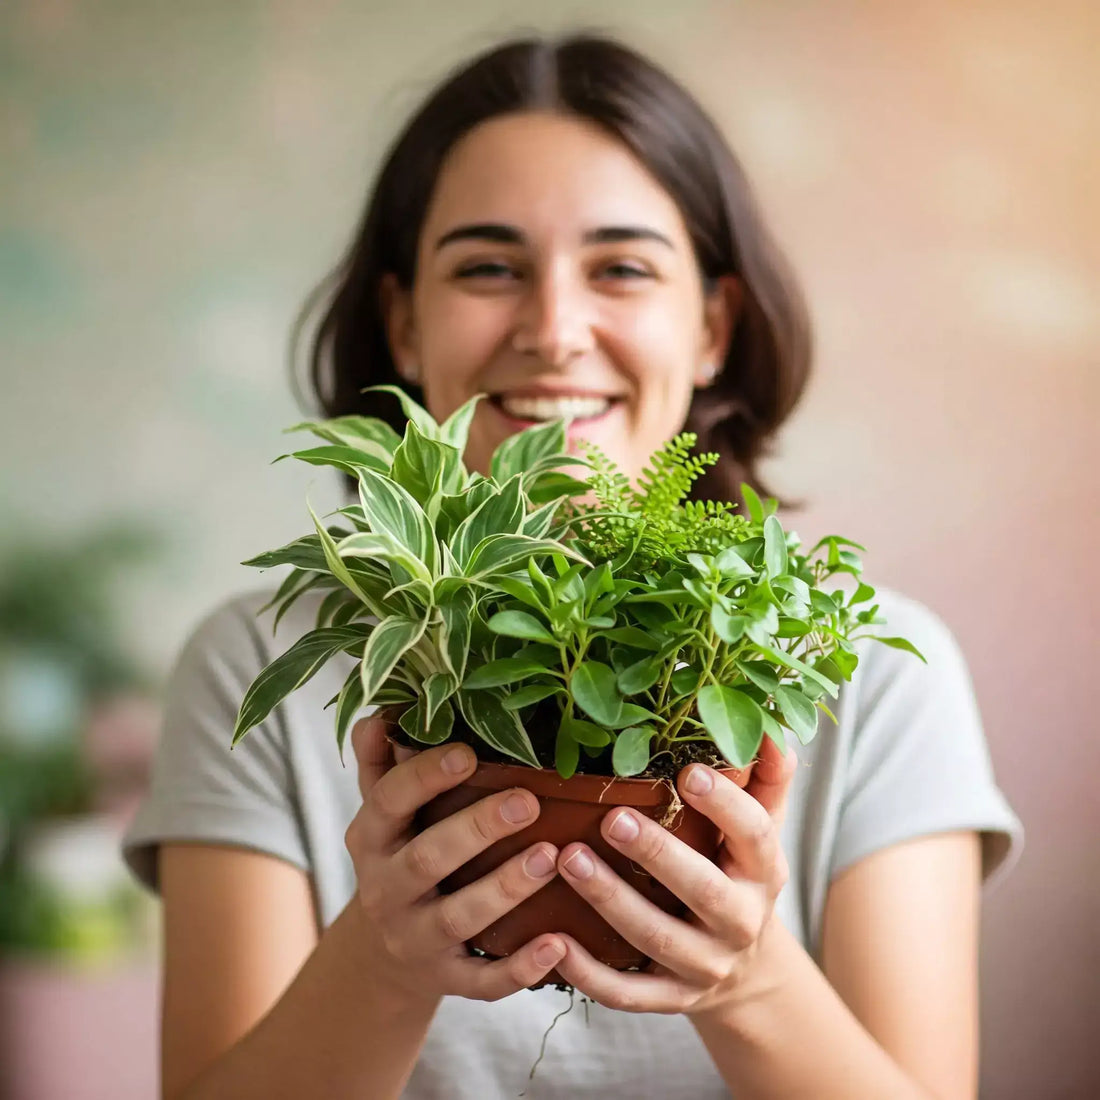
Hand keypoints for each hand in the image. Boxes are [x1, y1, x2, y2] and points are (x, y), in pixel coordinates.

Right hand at [343, 712, 566, 1002]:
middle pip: (427, 859)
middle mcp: (385, 890)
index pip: (390, 800)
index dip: (426, 776)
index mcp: (371, 837)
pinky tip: (558, 945)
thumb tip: (381, 715)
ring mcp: (414, 938)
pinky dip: (518, 969)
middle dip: (477, 829)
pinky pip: (481, 981)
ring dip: (505, 888)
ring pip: (458, 917)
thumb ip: (384, 762)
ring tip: (552, 856)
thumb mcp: (385, 811)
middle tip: (528, 801)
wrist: (385, 952)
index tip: (469, 751)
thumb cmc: (402, 852)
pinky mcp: (446, 979)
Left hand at [551, 735, 797, 1016]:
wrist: (748, 973)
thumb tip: (769, 729)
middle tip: (612, 819)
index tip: (687, 773)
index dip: (725, 805)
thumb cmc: (739, 875)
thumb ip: (766, 780)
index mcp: (763, 873)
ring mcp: (705, 967)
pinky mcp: (670, 999)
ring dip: (611, 900)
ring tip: (567, 859)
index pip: (754, 836)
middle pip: (702, 891)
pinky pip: (628, 994)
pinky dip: (590, 975)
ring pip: (656, 939)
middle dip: (657, 855)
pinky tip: (553, 942)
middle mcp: (740, 923)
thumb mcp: (760, 831)